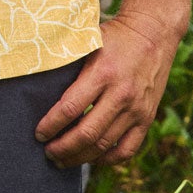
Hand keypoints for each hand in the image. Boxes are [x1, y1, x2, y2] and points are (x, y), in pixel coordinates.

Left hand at [35, 12, 179, 168]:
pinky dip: (108, 160)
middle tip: (48, 153)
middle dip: (62, 148)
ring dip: (80, 157)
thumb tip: (38, 86)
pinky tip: (92, 158)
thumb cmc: (114, 36)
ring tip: (63, 160)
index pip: (70, 108)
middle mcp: (121, 94)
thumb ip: (68, 63)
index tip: (39, 134)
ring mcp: (136, 109)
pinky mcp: (147, 117)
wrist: (154, 32)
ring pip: (104, 145)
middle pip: (86, 134)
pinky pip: (127, 149)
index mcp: (102, 73)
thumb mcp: (88, 42)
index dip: (50, 126)